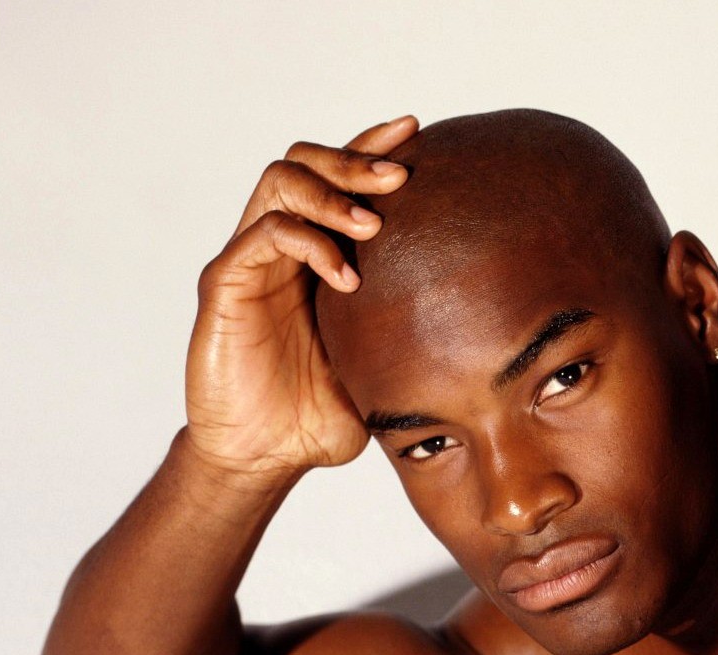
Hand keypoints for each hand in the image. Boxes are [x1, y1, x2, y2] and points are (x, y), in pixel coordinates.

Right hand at [184, 115, 417, 481]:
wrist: (263, 457)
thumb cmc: (320, 414)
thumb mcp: (382, 368)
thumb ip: (414, 336)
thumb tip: (493, 328)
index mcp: (314, 255)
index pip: (339, 180)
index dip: (372, 147)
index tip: (420, 133)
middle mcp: (279, 247)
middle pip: (306, 161)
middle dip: (355, 158)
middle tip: (401, 175)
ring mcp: (250, 262)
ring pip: (280, 183)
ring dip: (333, 194)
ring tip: (375, 225)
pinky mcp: (224, 286)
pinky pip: (261, 238)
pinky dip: (308, 244)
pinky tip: (348, 278)